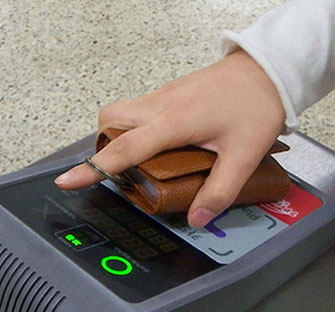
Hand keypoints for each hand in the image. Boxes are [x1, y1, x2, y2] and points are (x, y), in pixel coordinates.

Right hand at [55, 50, 284, 227]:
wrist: (267, 70)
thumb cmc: (255, 105)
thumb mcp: (243, 156)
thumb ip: (219, 191)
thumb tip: (197, 217)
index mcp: (174, 121)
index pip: (122, 149)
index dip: (92, 168)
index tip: (67, 180)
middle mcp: (161, 104)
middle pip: (109, 121)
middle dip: (102, 147)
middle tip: (117, 171)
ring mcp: (164, 94)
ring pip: (120, 112)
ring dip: (117, 135)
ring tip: (139, 160)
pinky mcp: (170, 92)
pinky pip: (138, 108)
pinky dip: (135, 127)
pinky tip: (159, 143)